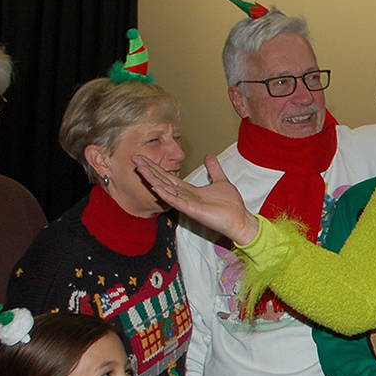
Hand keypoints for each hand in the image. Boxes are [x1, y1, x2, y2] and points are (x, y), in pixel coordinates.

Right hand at [133, 154, 258, 245]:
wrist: (240, 219)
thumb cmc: (230, 205)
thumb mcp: (221, 181)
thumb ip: (213, 169)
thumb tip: (209, 155)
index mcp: (190, 190)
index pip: (168, 176)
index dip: (156, 167)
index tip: (143, 158)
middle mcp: (185, 196)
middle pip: (162, 180)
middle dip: (148, 170)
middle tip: (135, 158)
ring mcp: (187, 203)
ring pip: (165, 189)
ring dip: (152, 178)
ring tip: (140, 168)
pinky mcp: (192, 210)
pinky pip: (176, 201)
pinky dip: (165, 194)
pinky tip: (154, 186)